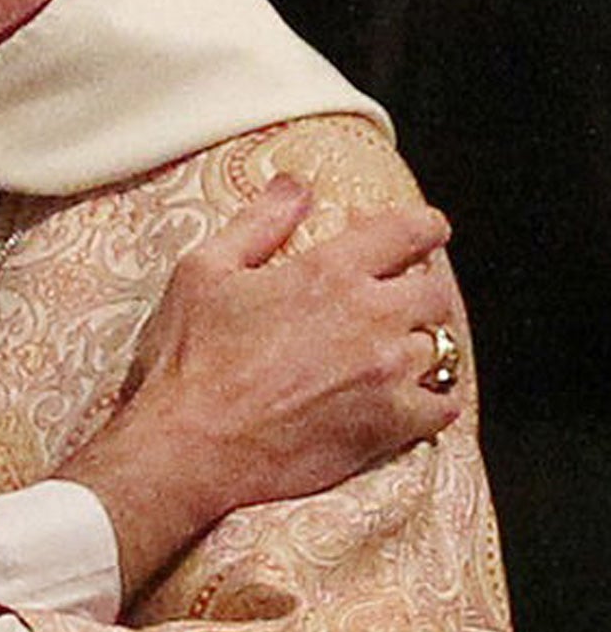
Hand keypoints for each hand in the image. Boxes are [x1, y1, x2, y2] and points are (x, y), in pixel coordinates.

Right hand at [61, 175, 461, 597]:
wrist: (190, 447)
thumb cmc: (189, 361)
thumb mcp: (203, 272)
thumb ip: (258, 222)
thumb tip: (295, 184)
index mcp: (330, 272)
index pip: (409, 231)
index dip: (422, 226)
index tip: (422, 229)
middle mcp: (371, 318)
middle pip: (435, 289)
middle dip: (419, 285)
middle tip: (396, 293)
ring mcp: (386, 375)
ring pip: (441, 345)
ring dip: (420, 342)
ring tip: (395, 347)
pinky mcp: (390, 426)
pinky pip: (443, 406)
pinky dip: (432, 398)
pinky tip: (409, 396)